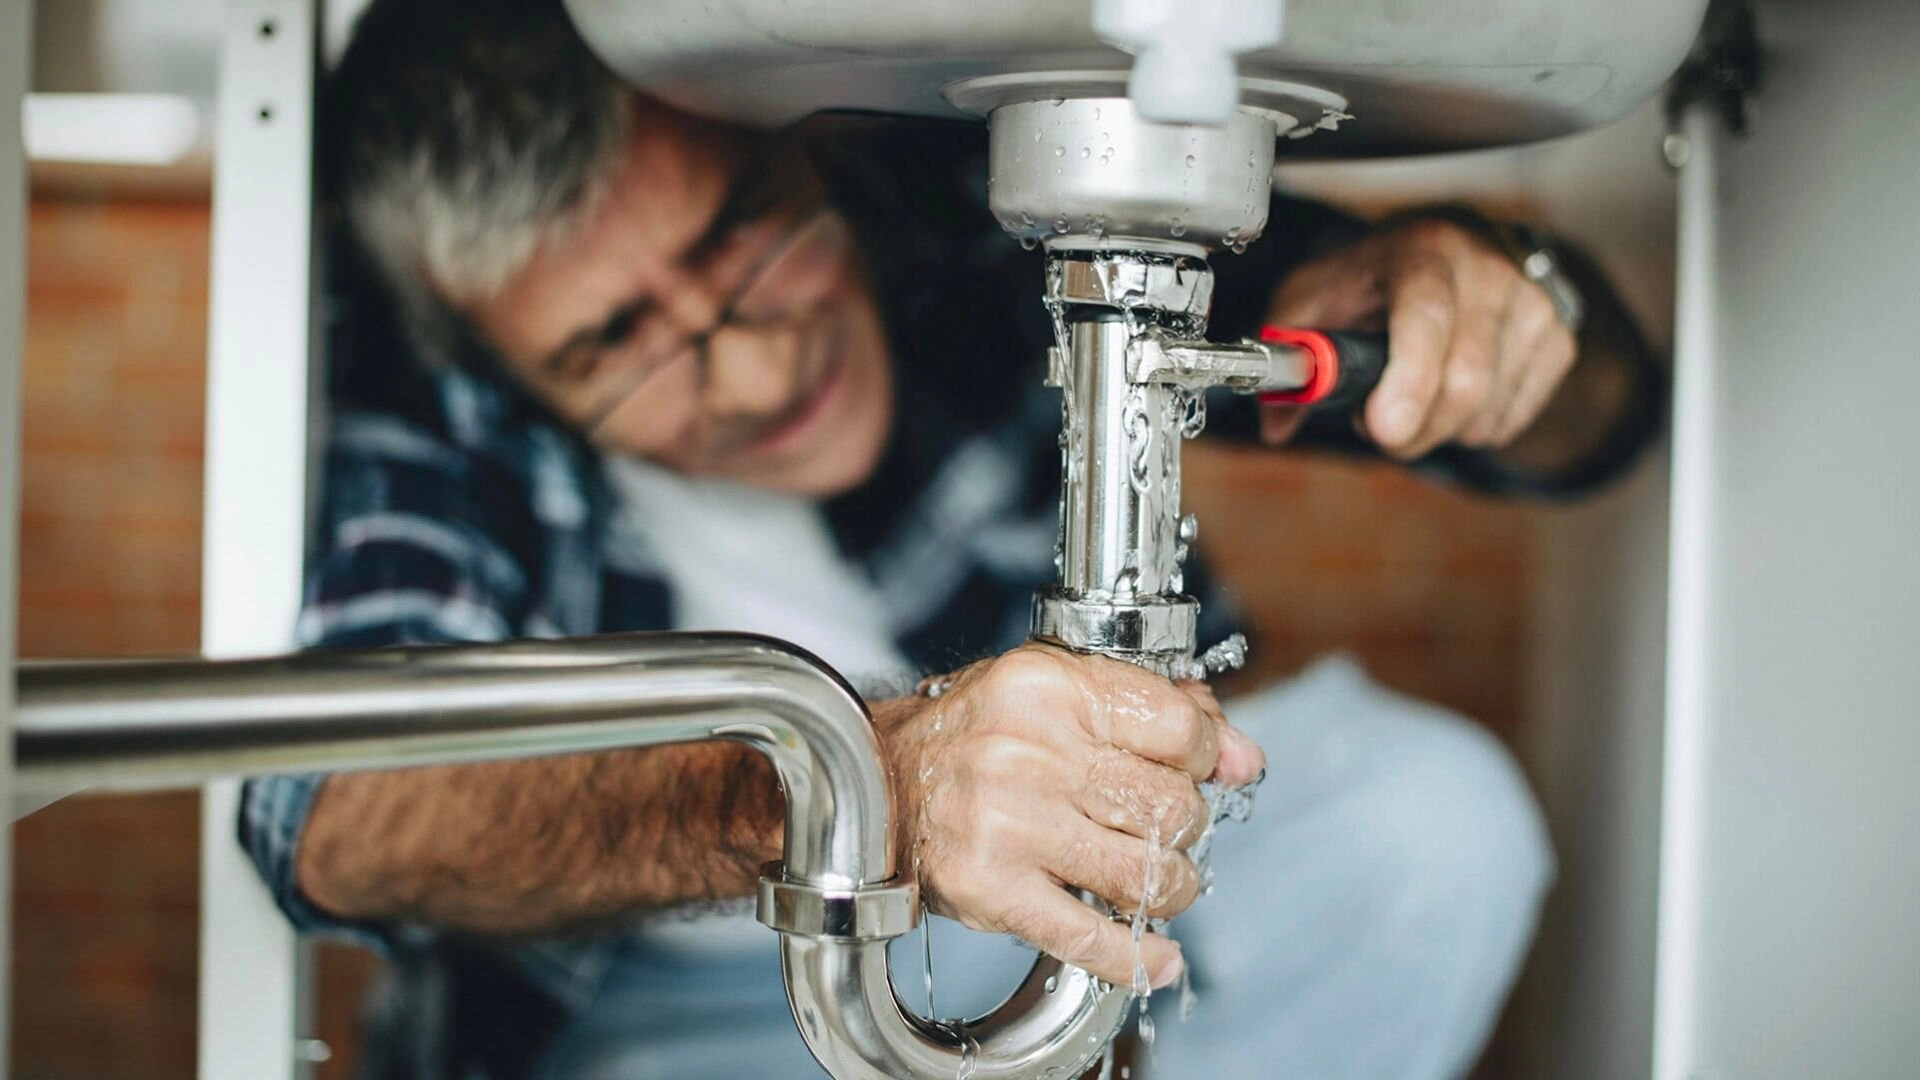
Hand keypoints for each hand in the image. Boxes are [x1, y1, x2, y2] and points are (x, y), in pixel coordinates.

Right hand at [874, 644, 1264, 989]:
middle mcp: (1027, 752)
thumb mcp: (1057, 692)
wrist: (876, 782)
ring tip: (1155, 880)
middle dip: (1183, 825)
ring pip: (1145, 874)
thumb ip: (1155, 712)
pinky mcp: (992, 889)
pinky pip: (1090, 937)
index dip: (1209, 755)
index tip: (1207, 768)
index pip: (1177, 726)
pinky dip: (1136, 958)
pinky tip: (1157, 960)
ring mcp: (1008, 824)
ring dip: (1170, 887)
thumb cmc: (973, 734)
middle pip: (1170, 805)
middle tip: (1161, 826)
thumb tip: (1242, 758)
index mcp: (1048, 688)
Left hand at [1260, 218, 1577, 457]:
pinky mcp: (1557, 339)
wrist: (1444, 246)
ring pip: (1486, 411)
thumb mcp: (1314, 297)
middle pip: (1465, 381)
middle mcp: (1488, 269)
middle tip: (1378, 422)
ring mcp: (1531, 304)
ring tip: (1413, 394)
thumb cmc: (1373, 277)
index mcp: (1422, 251)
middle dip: (1411, 429)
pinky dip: (1471, 428)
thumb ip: (1289, 354)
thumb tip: (1276, 423)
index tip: (1383, 429)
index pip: (1426, 315)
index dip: (1409, 380)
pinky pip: (1510, 420)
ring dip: (1437, 430)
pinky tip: (1450, 394)